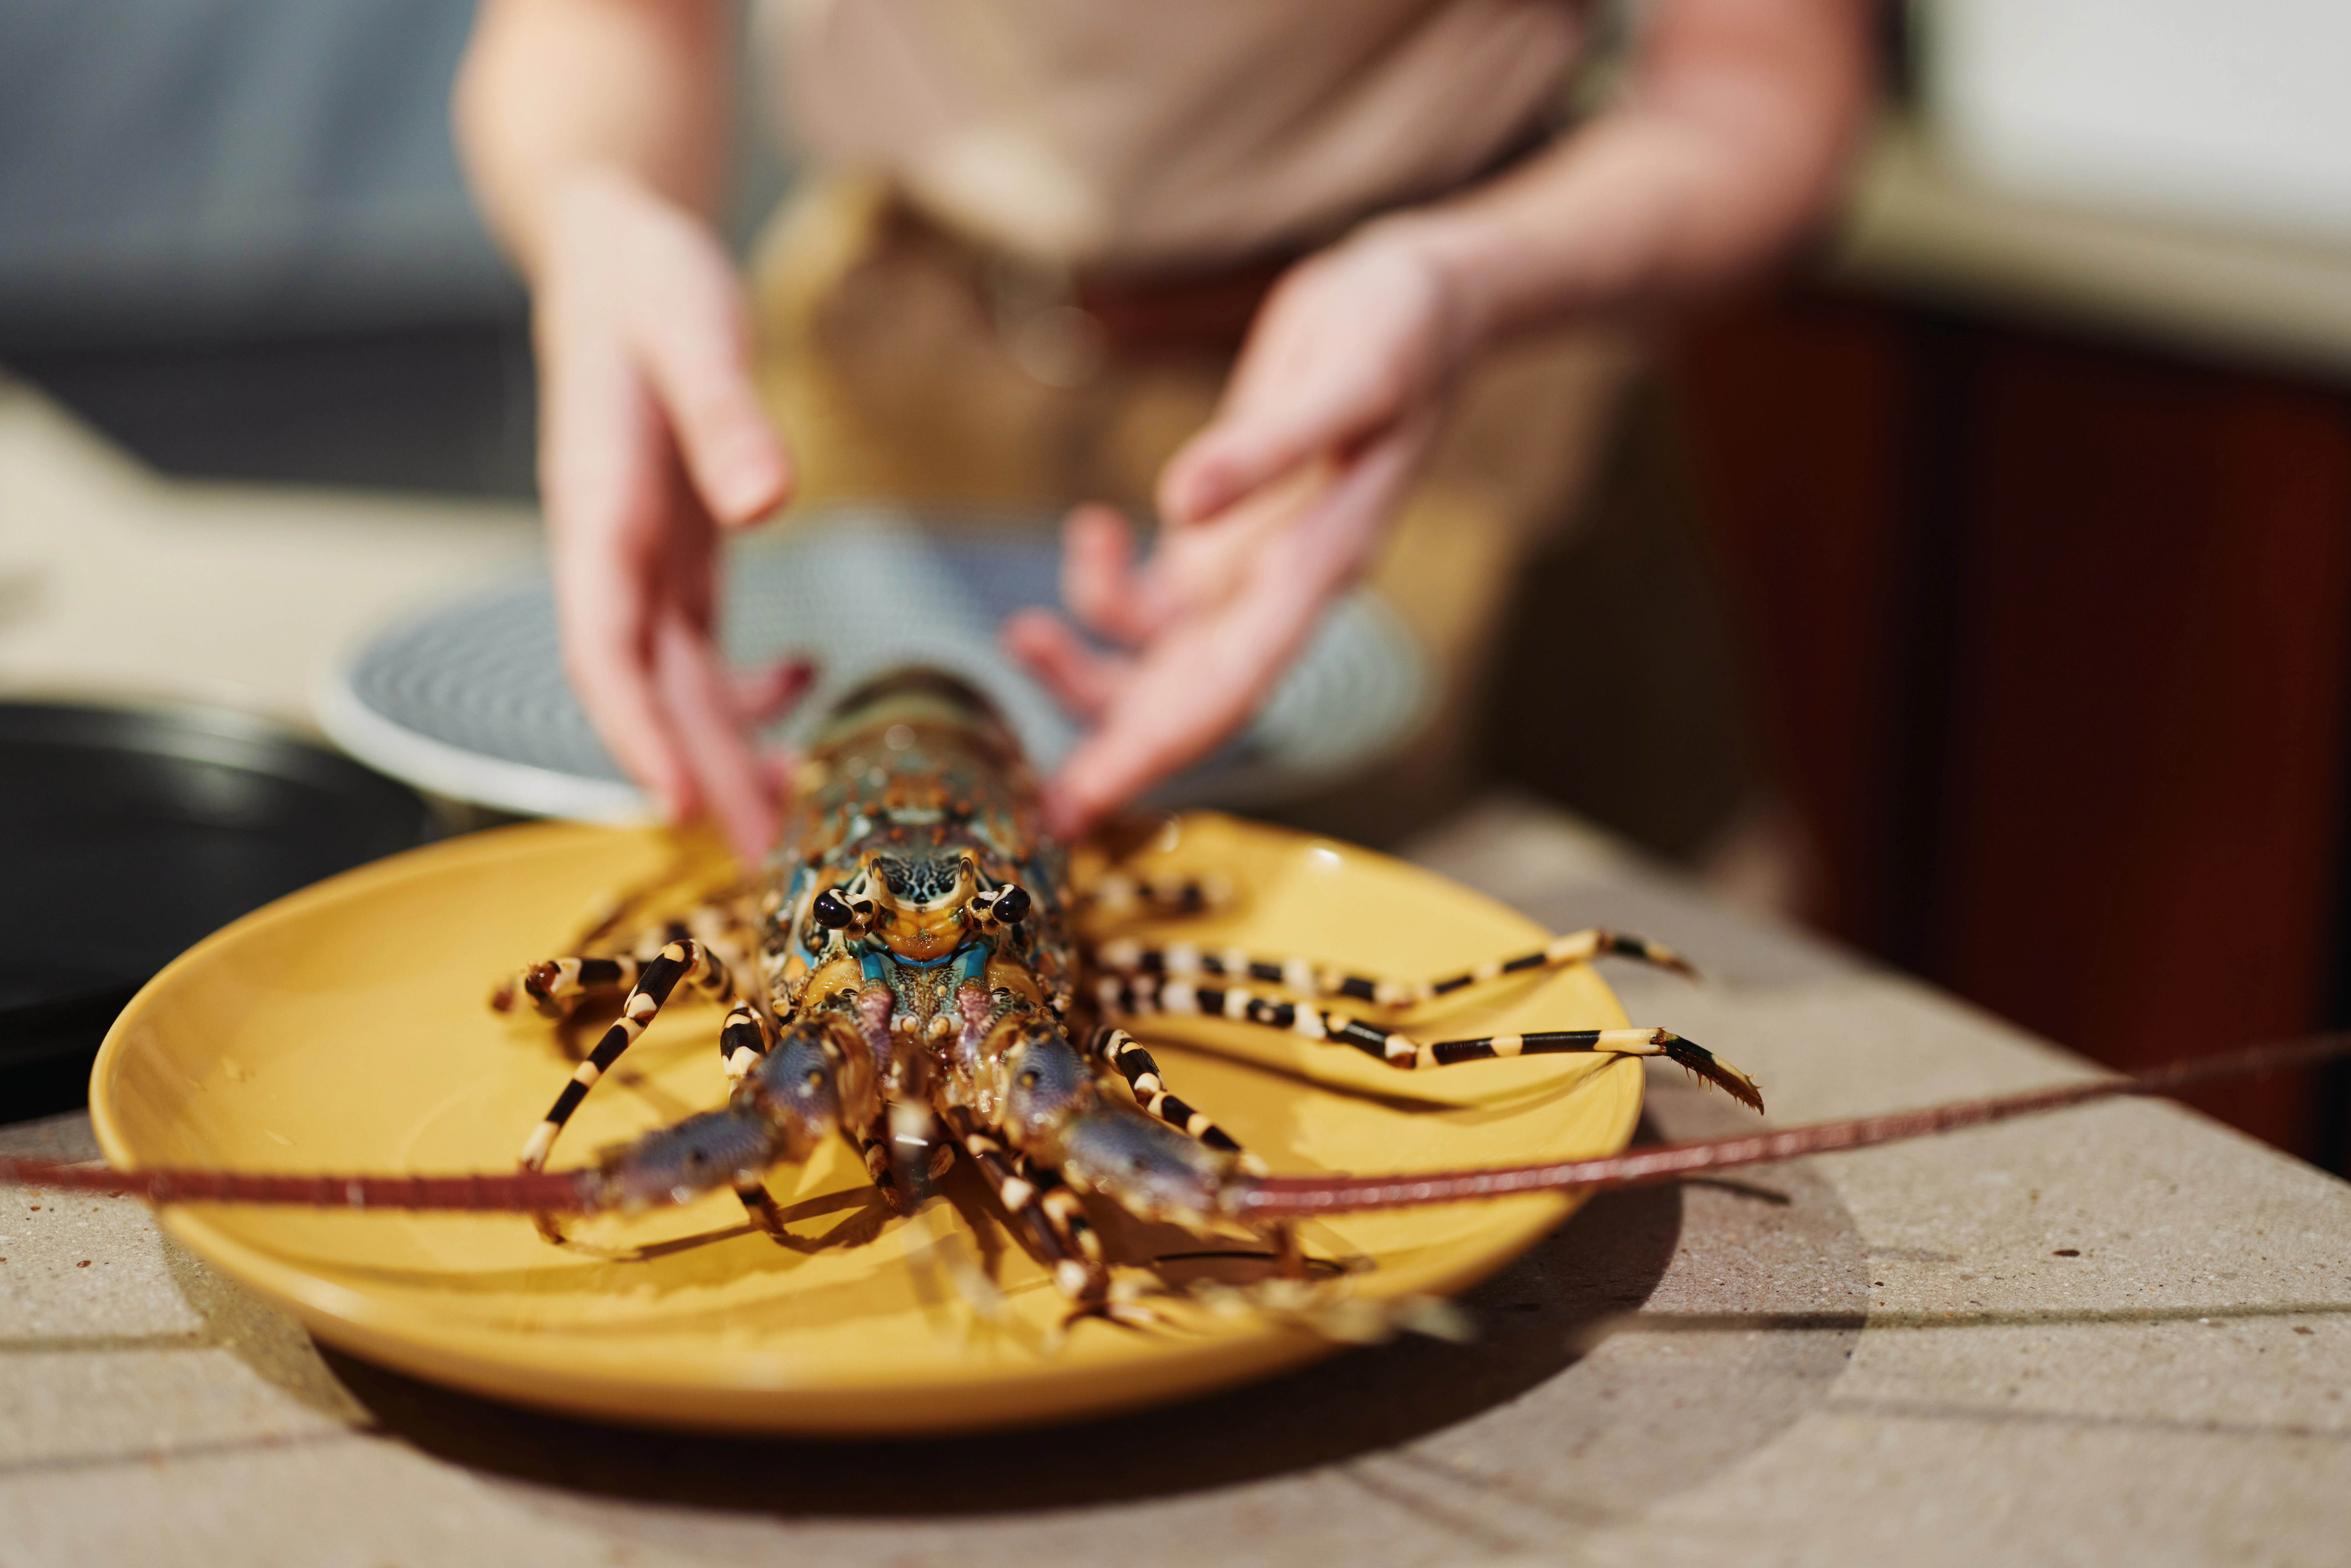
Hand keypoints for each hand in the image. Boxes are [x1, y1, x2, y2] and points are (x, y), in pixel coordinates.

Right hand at [534, 170, 796, 859]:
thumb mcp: (694, 333)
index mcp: (597, 511)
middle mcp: (611, 550)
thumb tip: (764, 499)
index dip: (631, 727)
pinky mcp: (678, 547)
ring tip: (791, 815)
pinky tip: (802, 686)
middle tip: (766, 858)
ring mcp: (643, 555)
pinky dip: (744, 680)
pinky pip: (701, 641)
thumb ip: (724, 415)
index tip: (673, 799)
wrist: (619, 256)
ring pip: (677, 679)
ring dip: (726, 746)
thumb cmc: (651, 287)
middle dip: (700, 772)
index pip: (602, 645)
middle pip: (649, 688)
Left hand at [1003, 223, 1467, 836]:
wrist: (1420, 299)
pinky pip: (1152, 598)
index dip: (1157, 751)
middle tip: (1037, 804)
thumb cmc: (1400, 335)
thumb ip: (1262, 448)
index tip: (1090, 804)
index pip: (1230, 687)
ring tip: (1020, 633)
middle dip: (1111, 747)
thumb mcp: (1343, 380)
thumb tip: (1178, 504)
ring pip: (1157, 657)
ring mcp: (1249, 566)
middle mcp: (1280, 586)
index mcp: (1317, 568)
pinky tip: (1091, 532)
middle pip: (1186, 695)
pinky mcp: (1223, 534)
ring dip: (1087, 661)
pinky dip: (1103, 587)